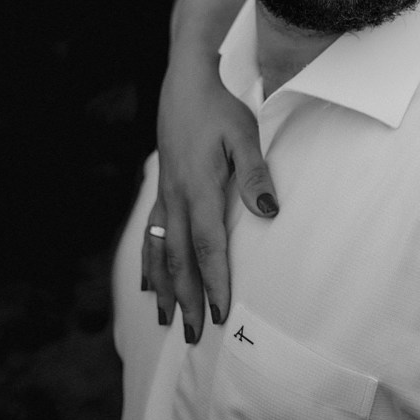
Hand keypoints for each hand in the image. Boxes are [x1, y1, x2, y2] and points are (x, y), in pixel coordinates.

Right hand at [142, 50, 276, 343]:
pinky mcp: (161, 191)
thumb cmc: (219, 109)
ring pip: (160, 252)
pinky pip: (151, 234)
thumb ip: (254, 174)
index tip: (220, 315)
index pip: (208, 247)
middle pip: (180, 260)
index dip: (215, 283)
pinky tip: (150, 283)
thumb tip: (269, 210)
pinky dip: (150, 262)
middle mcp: (176, 199)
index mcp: (199, 189)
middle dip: (188, 300)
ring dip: (165, 288)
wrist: (184, 84)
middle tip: (195, 335)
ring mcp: (164, 196)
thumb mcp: (244, 135)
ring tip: (166, 320)